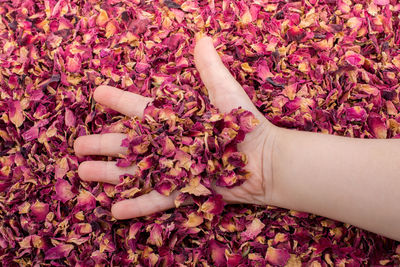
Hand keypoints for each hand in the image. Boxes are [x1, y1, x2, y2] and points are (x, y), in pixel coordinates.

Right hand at [74, 37, 278, 218]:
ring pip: (136, 172)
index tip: (98, 94)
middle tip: (77, 146)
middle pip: (130, 144)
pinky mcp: (185, 192)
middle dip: (103, 144)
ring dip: (109, 174)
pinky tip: (114, 210)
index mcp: (177, 121)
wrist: (266, 162)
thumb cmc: (247, 126)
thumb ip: (210, 69)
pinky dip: (137, 206)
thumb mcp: (226, 94)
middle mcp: (171, 146)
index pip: (141, 109)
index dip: (119, 101)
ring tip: (82, 173)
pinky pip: (157, 200)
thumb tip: (202, 38)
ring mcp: (175, 170)